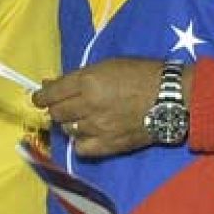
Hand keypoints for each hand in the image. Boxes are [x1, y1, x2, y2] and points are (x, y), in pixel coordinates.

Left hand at [32, 57, 177, 157]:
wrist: (173, 97)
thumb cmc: (144, 74)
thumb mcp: (110, 65)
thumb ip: (80, 76)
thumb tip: (51, 84)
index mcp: (89, 81)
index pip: (51, 93)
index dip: (41, 96)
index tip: (40, 97)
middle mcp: (88, 105)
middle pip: (57, 113)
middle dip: (58, 108)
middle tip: (66, 106)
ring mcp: (97, 127)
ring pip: (68, 129)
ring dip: (71, 123)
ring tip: (84, 118)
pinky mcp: (108, 145)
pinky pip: (81, 148)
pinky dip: (81, 141)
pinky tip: (90, 134)